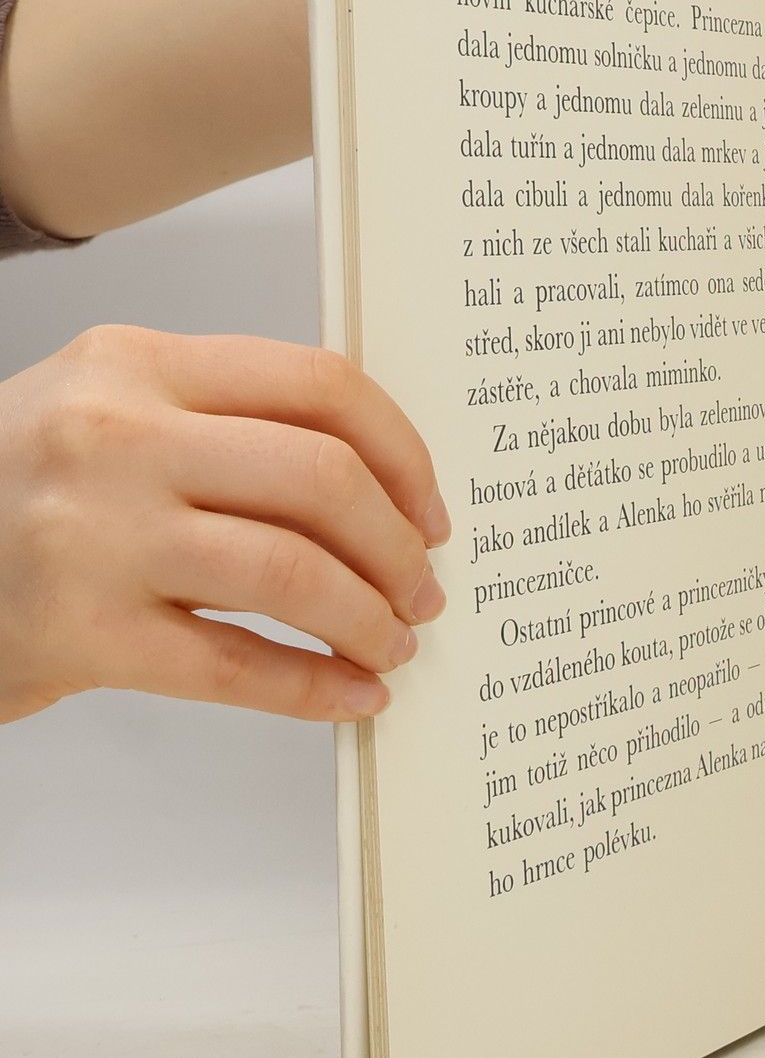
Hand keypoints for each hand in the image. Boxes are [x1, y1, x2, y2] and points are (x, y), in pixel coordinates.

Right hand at [0, 327, 449, 725]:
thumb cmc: (18, 491)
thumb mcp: (107, 411)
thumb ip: (227, 419)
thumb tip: (383, 485)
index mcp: (138, 362)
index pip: (321, 386)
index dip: (404, 454)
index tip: (431, 509)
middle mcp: (115, 435)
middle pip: (323, 478)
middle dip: (398, 545)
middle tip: (422, 588)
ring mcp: (93, 534)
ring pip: (292, 571)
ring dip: (368, 617)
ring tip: (391, 641)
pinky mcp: (78, 632)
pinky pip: (235, 665)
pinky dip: (315, 686)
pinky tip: (351, 695)